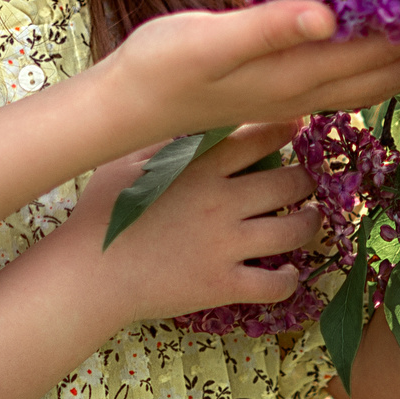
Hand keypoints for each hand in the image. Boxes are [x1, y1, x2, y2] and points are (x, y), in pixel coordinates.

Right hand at [54, 123, 321, 326]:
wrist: (89, 272)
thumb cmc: (102, 210)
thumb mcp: (128, 159)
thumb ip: (167, 138)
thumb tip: (197, 114)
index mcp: (200, 166)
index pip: (261, 136)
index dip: (287, 128)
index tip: (298, 125)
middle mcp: (222, 201)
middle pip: (290, 183)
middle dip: (306, 180)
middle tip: (306, 180)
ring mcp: (226, 245)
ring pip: (294, 231)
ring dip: (310, 223)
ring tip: (310, 218)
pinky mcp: (223, 284)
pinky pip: (275, 284)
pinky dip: (290, 278)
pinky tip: (288, 271)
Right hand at [99, 3, 399, 147]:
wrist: (125, 109)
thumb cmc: (160, 67)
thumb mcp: (209, 40)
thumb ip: (269, 28)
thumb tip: (330, 16)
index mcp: (293, 75)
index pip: (372, 50)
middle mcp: (301, 93)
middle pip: (380, 72)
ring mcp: (288, 100)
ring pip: (363, 84)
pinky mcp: (273, 97)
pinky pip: (340, 86)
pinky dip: (368, 69)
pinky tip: (372, 57)